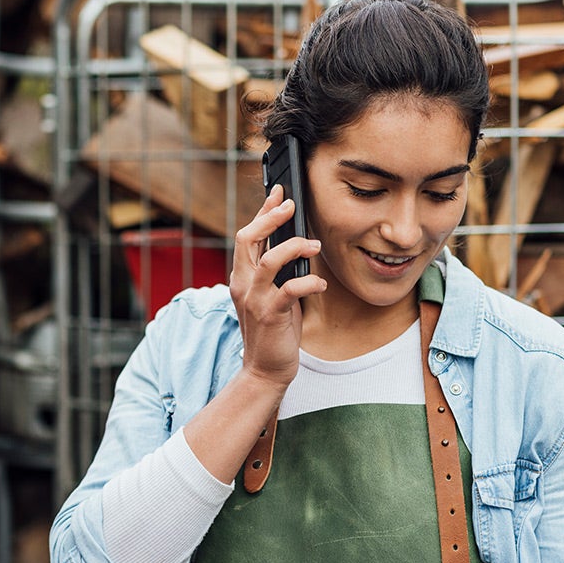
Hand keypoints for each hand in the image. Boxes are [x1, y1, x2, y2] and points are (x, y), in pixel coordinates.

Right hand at [228, 184, 325, 387]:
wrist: (265, 369)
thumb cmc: (273, 330)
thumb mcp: (272, 294)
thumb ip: (277, 271)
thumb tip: (297, 243)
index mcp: (242, 276)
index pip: (248, 235)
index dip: (263, 211)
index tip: (279, 193)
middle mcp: (243, 284)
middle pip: (248, 238)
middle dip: (271, 218)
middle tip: (292, 206)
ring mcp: (254, 299)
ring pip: (269, 260)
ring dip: (294, 247)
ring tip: (315, 245)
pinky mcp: (270, 315)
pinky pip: (288, 290)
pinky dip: (308, 282)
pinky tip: (320, 284)